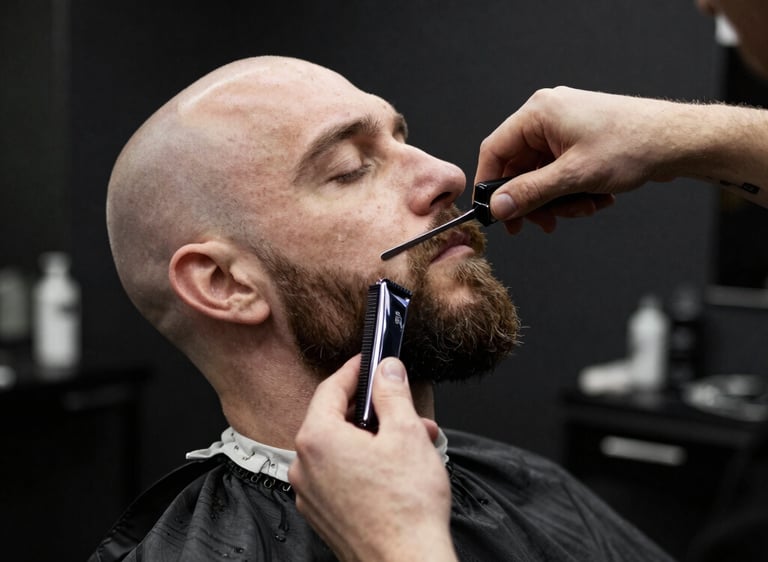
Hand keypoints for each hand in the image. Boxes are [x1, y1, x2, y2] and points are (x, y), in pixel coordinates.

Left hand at [289, 356, 456, 561]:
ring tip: (415, 442)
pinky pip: (340, 474)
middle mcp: (305, 466)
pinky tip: (399, 468)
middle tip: (404, 407)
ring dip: (376, 438)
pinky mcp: (323, 514)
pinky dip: (366, 463)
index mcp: (317, 439)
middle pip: (336, 419)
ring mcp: (311, 493)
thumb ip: (392, 393)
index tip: (371, 362)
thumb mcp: (406, 433)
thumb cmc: (406, 508)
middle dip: (376, 410)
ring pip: (342, 448)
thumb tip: (387, 369)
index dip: (354, 370)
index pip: (330, 388)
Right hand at [474, 87, 683, 232]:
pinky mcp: (579, 140)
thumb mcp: (574, 176)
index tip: (493, 214)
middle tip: (546, 223)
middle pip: (519, 167)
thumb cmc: (633, 145)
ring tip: (585, 208)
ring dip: (559, 199)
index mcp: (539, 113)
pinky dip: (573, 191)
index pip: (495, 150)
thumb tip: (498, 207)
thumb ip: (530, 193)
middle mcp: (547, 116)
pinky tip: (596, 198)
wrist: (677, 140)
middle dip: (535, 199)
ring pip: (542, 175)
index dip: (489, 185)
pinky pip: (561, 172)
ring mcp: (564, 128)